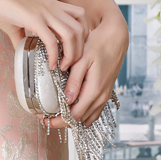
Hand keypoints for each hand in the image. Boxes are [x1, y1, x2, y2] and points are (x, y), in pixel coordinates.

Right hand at [0, 0, 88, 68]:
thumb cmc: (3, 7)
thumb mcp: (21, 22)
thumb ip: (28, 38)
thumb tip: (27, 56)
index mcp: (52, 5)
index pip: (80, 17)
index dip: (83, 35)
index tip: (74, 50)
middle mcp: (53, 7)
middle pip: (81, 28)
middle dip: (80, 50)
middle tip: (70, 63)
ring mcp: (45, 12)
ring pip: (72, 34)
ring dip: (71, 55)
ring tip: (62, 66)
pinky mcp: (34, 19)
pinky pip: (52, 40)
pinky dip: (54, 56)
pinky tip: (49, 64)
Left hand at [41, 10, 128, 128]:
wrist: (116, 38)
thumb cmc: (98, 45)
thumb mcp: (82, 60)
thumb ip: (74, 81)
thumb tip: (66, 100)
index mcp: (94, 90)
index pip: (74, 116)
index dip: (58, 121)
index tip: (44, 119)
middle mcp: (101, 97)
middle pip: (80, 120)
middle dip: (62, 121)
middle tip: (44, 118)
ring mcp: (105, 96)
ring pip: (87, 117)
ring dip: (71, 119)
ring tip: (54, 114)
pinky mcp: (105, 92)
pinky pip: (94, 110)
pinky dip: (82, 114)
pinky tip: (71, 109)